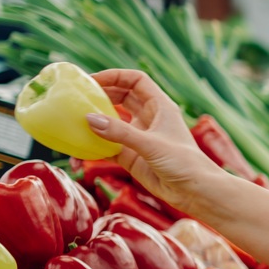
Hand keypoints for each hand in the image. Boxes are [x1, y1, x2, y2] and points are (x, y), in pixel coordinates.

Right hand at [86, 70, 220, 214]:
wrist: (195, 192)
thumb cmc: (184, 163)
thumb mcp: (151, 145)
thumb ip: (121, 133)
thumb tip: (89, 119)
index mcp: (160, 106)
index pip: (136, 80)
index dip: (115, 76)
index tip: (93, 80)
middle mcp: (149, 118)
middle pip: (121, 96)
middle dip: (101, 94)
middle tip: (78, 97)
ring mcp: (139, 137)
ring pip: (112, 121)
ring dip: (96, 120)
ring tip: (73, 119)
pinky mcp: (131, 156)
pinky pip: (108, 146)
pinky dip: (94, 145)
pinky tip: (79, 148)